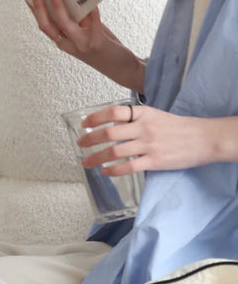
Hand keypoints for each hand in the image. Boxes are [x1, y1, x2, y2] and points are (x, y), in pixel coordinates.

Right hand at [29, 0, 145, 93]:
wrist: (121, 68)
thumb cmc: (104, 50)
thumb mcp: (85, 34)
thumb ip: (78, 20)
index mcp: (64, 42)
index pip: (44, 25)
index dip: (34, 10)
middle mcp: (69, 45)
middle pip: (47, 25)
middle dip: (40, 6)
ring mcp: (82, 44)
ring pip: (63, 24)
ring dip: (58, 5)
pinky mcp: (97, 42)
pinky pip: (92, 21)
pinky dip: (91, 10)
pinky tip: (91, 0)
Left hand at [77, 104, 231, 174]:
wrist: (204, 138)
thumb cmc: (179, 128)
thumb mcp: (156, 116)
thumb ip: (137, 119)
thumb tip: (114, 125)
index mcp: (144, 113)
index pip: (114, 112)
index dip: (95, 118)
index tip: (84, 124)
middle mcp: (144, 127)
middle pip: (109, 133)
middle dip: (90, 139)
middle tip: (80, 144)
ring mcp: (149, 145)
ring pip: (114, 152)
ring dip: (96, 158)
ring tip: (87, 162)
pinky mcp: (154, 161)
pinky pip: (128, 167)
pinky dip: (113, 170)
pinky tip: (106, 172)